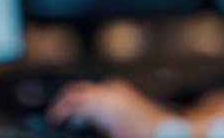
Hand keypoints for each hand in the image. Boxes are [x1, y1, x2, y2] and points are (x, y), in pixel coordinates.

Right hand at [47, 79, 175, 137]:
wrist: (172, 131)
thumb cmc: (144, 137)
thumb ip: (92, 133)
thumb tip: (74, 128)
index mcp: (104, 104)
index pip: (71, 101)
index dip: (57, 111)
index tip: (51, 122)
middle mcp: (110, 91)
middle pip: (77, 90)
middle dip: (63, 103)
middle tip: (55, 118)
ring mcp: (119, 89)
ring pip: (89, 90)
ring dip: (77, 101)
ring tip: (70, 120)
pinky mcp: (125, 91)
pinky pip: (101, 92)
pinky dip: (90, 101)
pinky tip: (90, 118)